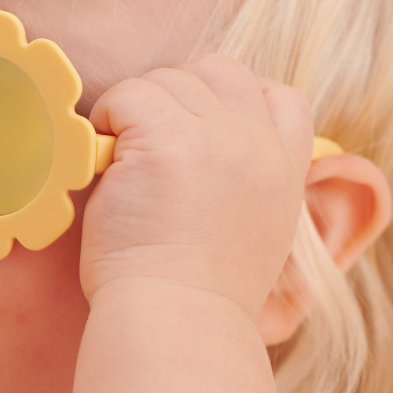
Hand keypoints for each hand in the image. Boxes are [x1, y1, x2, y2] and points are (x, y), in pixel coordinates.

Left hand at [80, 53, 314, 316]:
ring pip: (168, 80)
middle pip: (219, 72)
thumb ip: (249, 183)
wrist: (177, 321)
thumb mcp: (259, 232)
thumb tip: (210, 155)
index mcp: (286, 168)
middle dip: (178, 94)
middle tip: (148, 144)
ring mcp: (215, 137)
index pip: (281, 96)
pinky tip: (106, 162)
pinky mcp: (164, 140)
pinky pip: (128, 95)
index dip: (236, 98)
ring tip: (124, 164)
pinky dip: (108, 117)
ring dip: (136, 110)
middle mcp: (257, 143)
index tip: (200, 130)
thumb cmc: (199, 294)